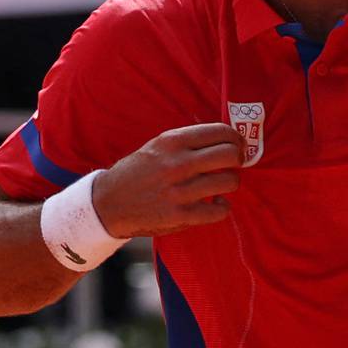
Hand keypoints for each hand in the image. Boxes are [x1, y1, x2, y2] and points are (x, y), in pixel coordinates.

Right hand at [92, 123, 245, 238]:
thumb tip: (226, 140)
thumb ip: (188, 143)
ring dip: (231, 183)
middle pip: (230, 154)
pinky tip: (214, 203)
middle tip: (234, 164)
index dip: (236, 138)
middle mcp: (177, 163)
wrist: (108, 203)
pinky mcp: (181, 216)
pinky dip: (222, 207)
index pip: (220, 131)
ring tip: (221, 184)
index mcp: (172, 141)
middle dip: (239, 158)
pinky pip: (220, 210)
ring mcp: (180, 191)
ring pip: (230, 181)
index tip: (237, 145)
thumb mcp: (158, 146)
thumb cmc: (138, 172)